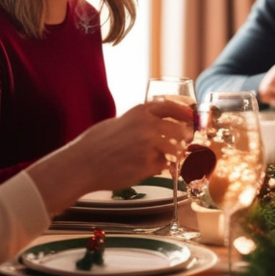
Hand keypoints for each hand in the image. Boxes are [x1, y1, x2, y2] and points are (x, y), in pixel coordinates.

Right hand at [27, 99, 194, 214]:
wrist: (82, 164)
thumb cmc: (95, 144)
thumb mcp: (118, 122)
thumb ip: (139, 121)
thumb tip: (157, 123)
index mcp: (141, 111)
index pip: (172, 108)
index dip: (185, 113)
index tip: (192, 118)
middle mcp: (149, 125)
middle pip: (181, 131)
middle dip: (184, 139)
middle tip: (182, 145)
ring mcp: (151, 145)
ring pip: (176, 150)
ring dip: (172, 155)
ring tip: (162, 159)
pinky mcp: (149, 164)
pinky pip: (163, 166)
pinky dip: (159, 168)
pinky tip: (144, 168)